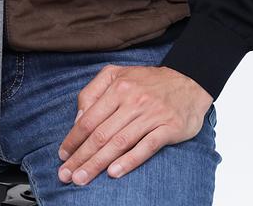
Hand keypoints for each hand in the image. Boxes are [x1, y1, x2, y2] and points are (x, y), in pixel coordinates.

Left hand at [56, 63, 213, 185]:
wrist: (189, 81)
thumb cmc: (148, 81)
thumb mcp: (118, 74)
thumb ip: (94, 91)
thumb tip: (78, 118)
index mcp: (118, 87)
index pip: (89, 118)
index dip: (74, 138)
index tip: (63, 155)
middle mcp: (133, 100)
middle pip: (101, 134)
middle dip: (81, 157)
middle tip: (66, 175)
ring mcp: (151, 115)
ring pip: (119, 143)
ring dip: (98, 163)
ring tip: (82, 178)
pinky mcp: (168, 128)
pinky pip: (146, 147)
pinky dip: (129, 161)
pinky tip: (114, 173)